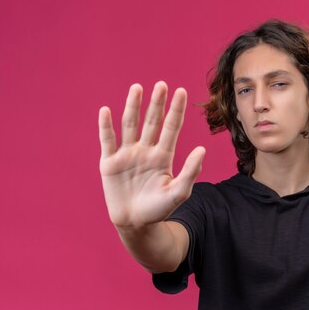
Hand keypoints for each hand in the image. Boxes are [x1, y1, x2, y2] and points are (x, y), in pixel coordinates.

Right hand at [98, 81, 204, 228]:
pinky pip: (107, 141)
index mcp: (163, 156)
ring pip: (130, 125)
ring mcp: (127, 155)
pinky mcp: (109, 163)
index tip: (182, 91)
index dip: (176, 110)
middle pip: (151, 122)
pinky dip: (106, 126)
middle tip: (161, 85)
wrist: (135, 224)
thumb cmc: (159, 209)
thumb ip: (190, 171)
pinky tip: (106, 111)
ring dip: (133, 107)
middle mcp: (145, 150)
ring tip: (137, 88)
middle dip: (156, 103)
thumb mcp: (179, 192)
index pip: (171, 128)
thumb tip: (202, 149)